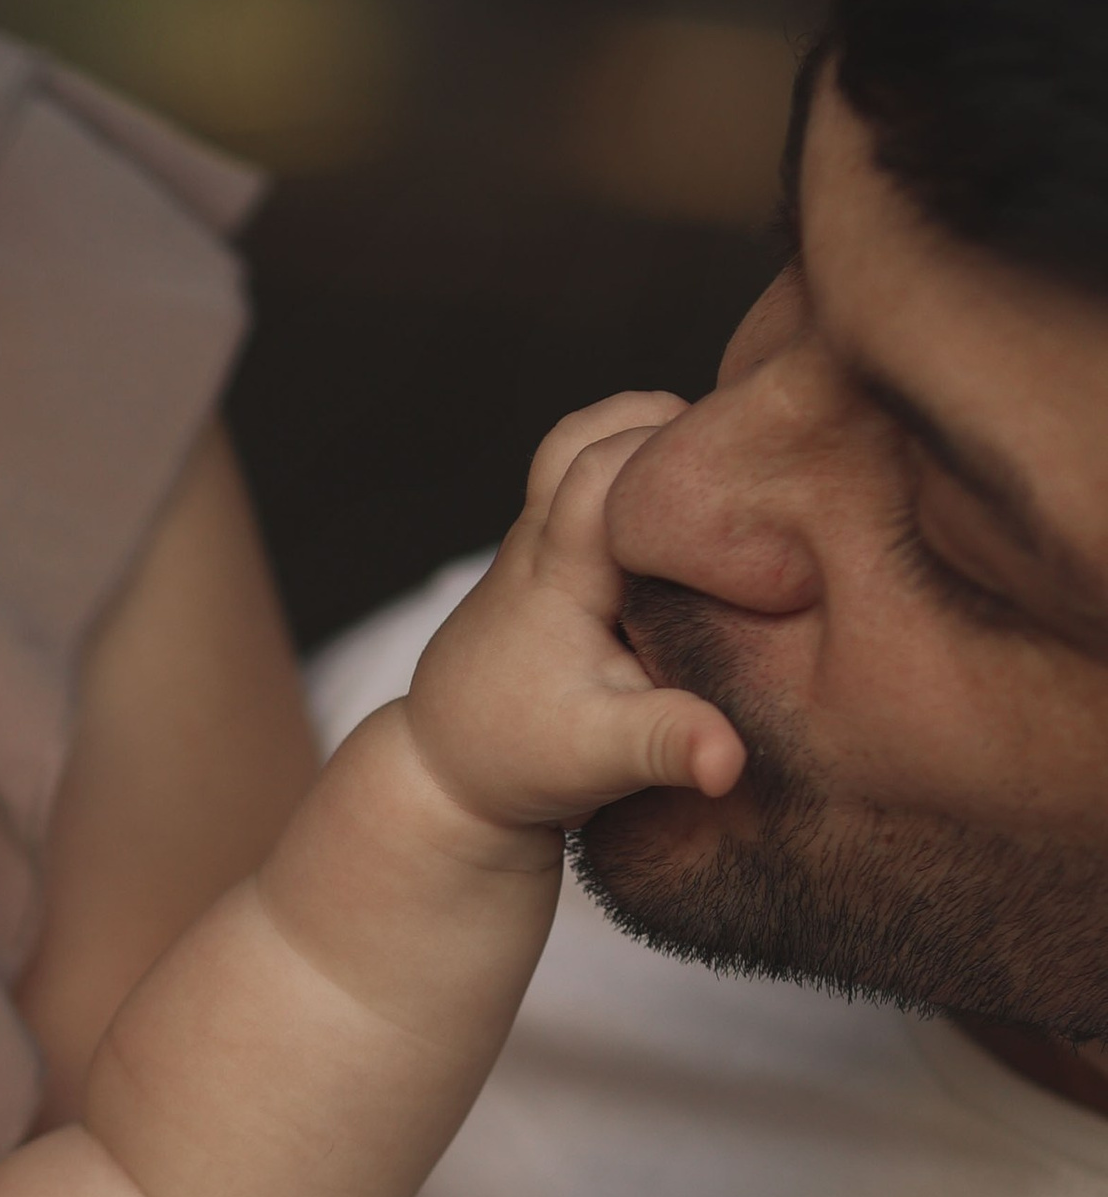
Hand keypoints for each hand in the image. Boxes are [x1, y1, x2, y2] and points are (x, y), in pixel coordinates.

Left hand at [404, 395, 744, 836]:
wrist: (446, 773)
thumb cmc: (521, 759)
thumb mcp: (602, 758)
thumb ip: (669, 746)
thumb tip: (730, 764)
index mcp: (556, 572)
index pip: (603, 467)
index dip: (673, 451)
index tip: (750, 476)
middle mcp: (538, 542)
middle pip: (584, 432)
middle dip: (660, 422)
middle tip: (740, 455)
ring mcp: (535, 546)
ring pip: (580, 447)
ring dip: (645, 444)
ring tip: (721, 482)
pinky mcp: (545, 559)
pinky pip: (586, 485)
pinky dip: (635, 478)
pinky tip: (695, 519)